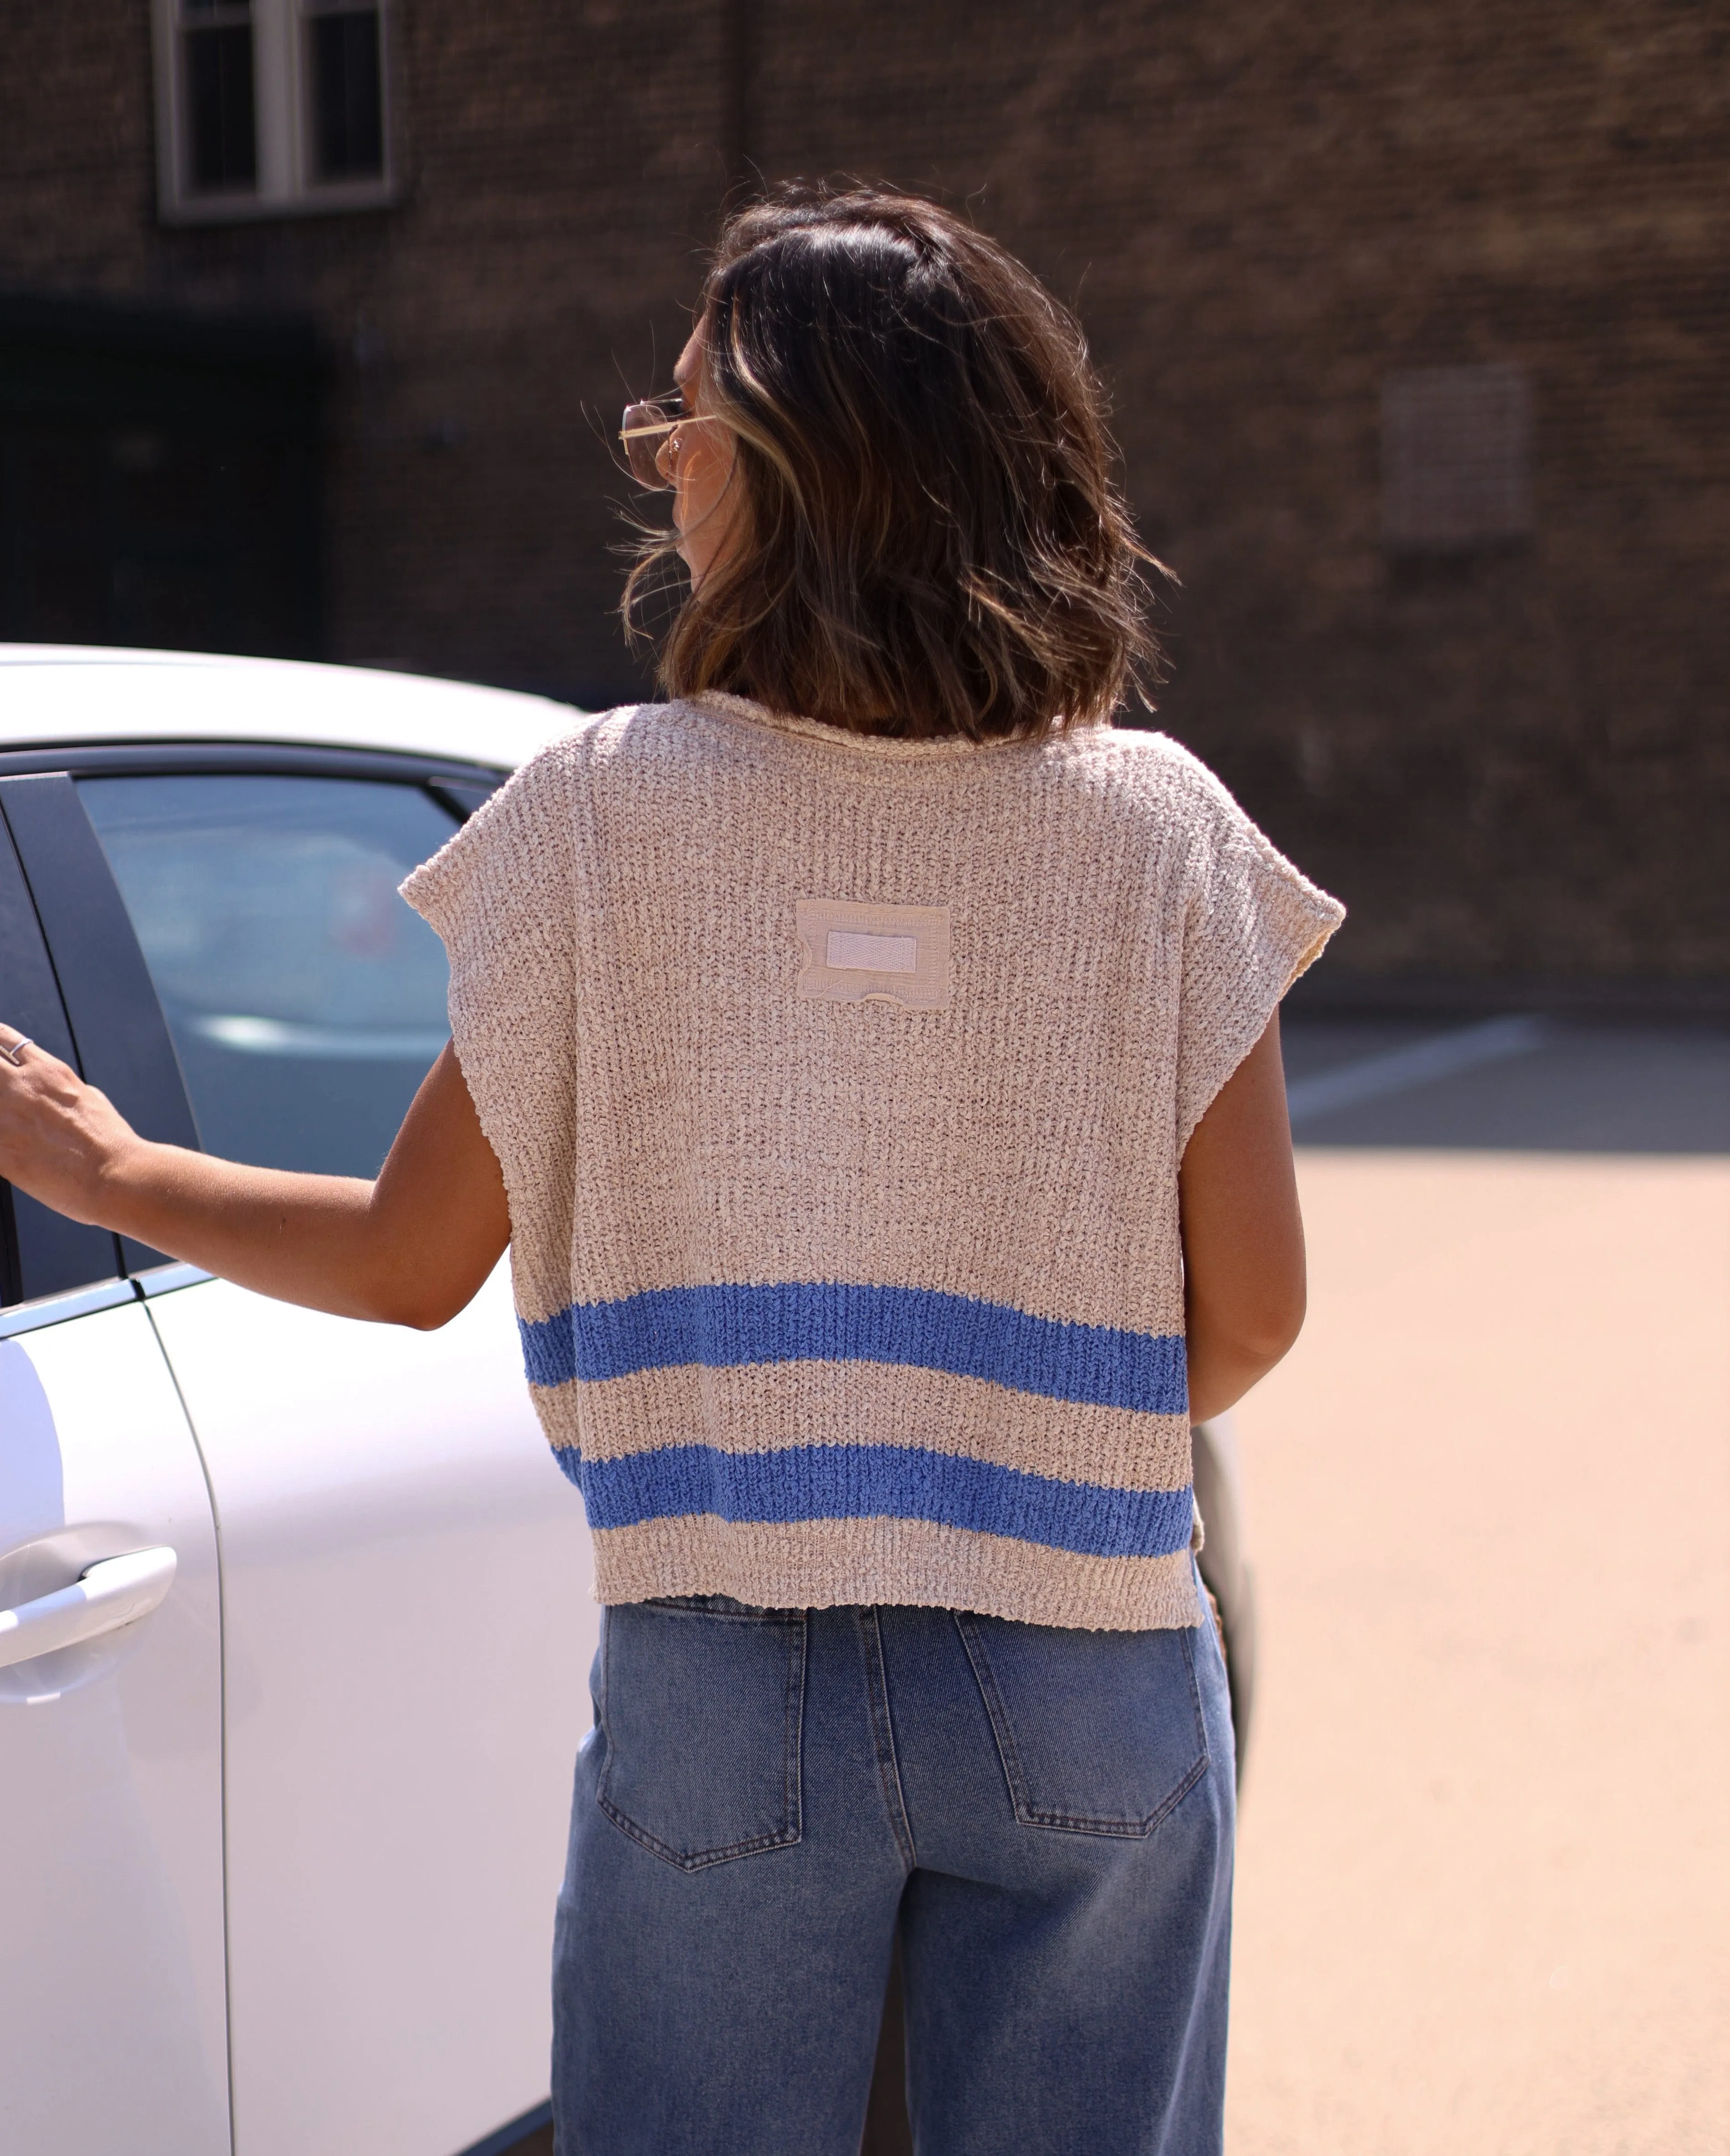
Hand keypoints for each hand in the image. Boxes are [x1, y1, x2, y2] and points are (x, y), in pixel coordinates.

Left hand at [0, 1029, 142, 1226]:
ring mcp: (4, 1119)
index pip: (5, 1039)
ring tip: (6, 1114)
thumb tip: (54, 1094)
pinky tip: (4, 1140)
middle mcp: (20, 1088)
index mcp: (47, 1072)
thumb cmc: (108, 1141)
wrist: (111, 1175)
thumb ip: (61, 1090)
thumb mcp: (89, 1098)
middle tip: (1, 1085)